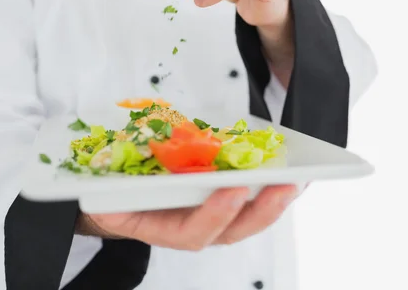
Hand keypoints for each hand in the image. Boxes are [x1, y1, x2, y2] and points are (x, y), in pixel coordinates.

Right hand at [78, 185, 296, 249]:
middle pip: (234, 229)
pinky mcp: (223, 201)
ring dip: (274, 200)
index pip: (193, 232)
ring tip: (298, 178)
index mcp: (163, 228)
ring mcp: (211, 216)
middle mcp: (193, 227)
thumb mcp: (109, 193)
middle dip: (261, 209)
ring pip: (248, 218)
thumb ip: (116, 191)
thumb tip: (121, 175)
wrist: (115, 201)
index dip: (214, 214)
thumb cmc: (115, 197)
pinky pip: (252, 200)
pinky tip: (294, 174)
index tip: (232, 190)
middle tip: (284, 185)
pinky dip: (273, 189)